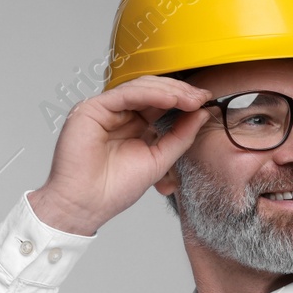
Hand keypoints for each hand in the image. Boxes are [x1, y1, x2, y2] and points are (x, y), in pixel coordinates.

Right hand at [27, 75, 212, 235]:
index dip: (184, 100)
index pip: (161, 103)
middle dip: (180, 92)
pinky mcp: (91, 108)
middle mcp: (120, 114)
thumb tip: (202, 114)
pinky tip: (171, 99)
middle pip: (153, 91)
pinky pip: (125, 94)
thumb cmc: (114, 188)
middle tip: (203, 96)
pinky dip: (150, 94)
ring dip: (169, 91)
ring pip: (140, 88)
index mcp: (135, 125)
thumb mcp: (160, 159)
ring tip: (191, 99)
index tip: (207, 102)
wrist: (86, 204)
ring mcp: (105, 110)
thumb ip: (180, 136)